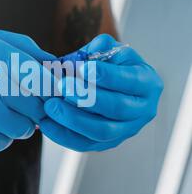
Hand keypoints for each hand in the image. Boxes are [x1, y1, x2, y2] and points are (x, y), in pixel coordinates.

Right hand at [0, 27, 53, 152]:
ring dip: (20, 124)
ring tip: (5, 110)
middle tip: (29, 102)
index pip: (42, 79)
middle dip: (39, 108)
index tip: (56, 93)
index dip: (54, 89)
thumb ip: (26, 50)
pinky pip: (2, 142)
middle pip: (37, 107)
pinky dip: (1, 136)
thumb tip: (60, 69)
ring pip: (22, 129)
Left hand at [40, 34, 163, 151]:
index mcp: (147, 83)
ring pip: (101, 131)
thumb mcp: (111, 51)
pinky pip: (85, 144)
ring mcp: (126, 130)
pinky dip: (63, 135)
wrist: (114, 87)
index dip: (106, 75)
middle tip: (62, 85)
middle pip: (116, 108)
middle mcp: (142, 110)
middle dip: (86, 97)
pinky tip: (46, 123)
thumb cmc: (113, 67)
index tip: (82, 68)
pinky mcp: (107, 143)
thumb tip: (85, 56)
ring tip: (51, 105)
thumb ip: (100, 49)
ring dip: (74, 119)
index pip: (130, 80)